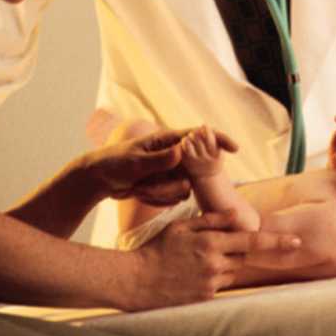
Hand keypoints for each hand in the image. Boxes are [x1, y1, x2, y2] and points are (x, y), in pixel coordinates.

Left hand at [87, 128, 238, 205]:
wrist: (101, 178)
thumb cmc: (115, 162)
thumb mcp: (135, 161)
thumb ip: (159, 159)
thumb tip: (181, 152)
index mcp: (168, 140)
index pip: (199, 137)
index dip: (218, 140)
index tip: (234, 148)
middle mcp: (174, 155)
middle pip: (193, 172)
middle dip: (171, 184)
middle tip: (145, 184)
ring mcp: (172, 172)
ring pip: (183, 189)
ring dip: (160, 193)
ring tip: (138, 186)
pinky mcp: (167, 186)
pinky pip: (173, 199)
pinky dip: (156, 199)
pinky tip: (139, 191)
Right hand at [128, 209, 301, 308]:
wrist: (136, 281)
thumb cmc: (158, 249)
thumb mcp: (182, 226)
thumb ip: (211, 220)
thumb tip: (236, 213)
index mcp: (210, 242)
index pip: (251, 242)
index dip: (276, 242)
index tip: (297, 242)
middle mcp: (214, 264)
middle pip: (244, 258)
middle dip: (244, 252)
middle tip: (237, 247)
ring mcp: (210, 284)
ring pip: (232, 272)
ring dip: (225, 264)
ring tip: (198, 260)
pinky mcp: (204, 299)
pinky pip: (219, 285)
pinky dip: (213, 277)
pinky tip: (192, 273)